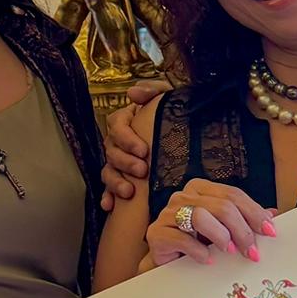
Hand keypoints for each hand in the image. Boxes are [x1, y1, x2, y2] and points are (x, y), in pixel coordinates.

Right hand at [100, 80, 171, 209]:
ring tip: (128, 192)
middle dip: (125, 162)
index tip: (144, 150)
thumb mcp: (168, 100)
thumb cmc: (174, 118)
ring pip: (108, 171)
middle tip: (142, 171)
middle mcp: (118, 142)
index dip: (127, 138)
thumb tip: (133, 93)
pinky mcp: (121, 180)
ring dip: (116, 182)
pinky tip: (110, 206)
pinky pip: (108, 189)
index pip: (117, 124)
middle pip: (112, 150)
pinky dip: (108, 197)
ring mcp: (118, 162)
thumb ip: (153, 91)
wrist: (189, 143)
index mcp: (127, 121)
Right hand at [147, 179, 276, 266]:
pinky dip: (199, 250)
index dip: (254, 212)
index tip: (269, 231)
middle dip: (242, 230)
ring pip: (201, 216)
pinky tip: (208, 259)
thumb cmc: (196, 243)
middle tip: (252, 251)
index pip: (233, 195)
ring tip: (230, 251)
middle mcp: (183, 196)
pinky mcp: (157, 233)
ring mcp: (168, 213)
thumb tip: (272, 215)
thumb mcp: (224, 229)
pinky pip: (181, 238)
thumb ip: (245, 220)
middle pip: (221, 206)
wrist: (167, 263)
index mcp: (201, 189)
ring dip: (221, 235)